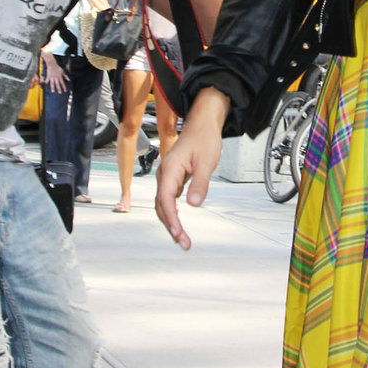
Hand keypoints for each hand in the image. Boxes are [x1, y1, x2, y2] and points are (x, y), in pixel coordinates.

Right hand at [42, 52, 67, 92]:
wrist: (52, 64)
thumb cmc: (58, 68)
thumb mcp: (62, 72)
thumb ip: (65, 76)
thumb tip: (68, 80)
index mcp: (60, 77)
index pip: (62, 83)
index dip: (64, 87)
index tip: (65, 91)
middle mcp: (56, 78)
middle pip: (58, 84)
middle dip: (59, 89)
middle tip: (60, 93)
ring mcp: (52, 77)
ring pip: (52, 83)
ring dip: (52, 87)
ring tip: (53, 91)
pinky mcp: (48, 76)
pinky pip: (47, 80)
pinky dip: (46, 83)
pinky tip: (46, 86)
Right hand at [154, 88, 229, 247]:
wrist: (202, 124)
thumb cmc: (204, 139)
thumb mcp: (206, 162)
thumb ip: (199, 184)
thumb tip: (194, 204)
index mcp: (170, 169)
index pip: (165, 200)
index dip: (171, 220)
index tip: (179, 235)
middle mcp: (164, 173)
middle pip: (161, 206)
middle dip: (171, 226)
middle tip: (183, 243)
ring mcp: (167, 176)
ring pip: (163, 203)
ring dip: (171, 221)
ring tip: (181, 237)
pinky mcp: (172, 177)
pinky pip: (167, 198)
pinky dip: (171, 212)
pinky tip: (178, 221)